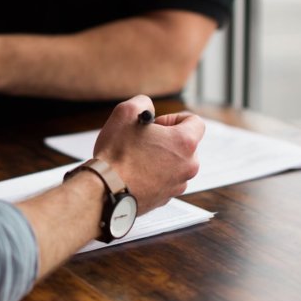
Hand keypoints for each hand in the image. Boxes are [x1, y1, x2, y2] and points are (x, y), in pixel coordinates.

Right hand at [93, 95, 203, 213]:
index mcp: (184, 143)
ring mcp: (178, 184)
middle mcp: (188, 165)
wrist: (105, 190)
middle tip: (143, 141)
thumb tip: (148, 109)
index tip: (157, 125)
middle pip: (185, 145)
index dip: (174, 118)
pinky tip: (134, 173)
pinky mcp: (166, 198)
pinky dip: (153, 175)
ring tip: (136, 159)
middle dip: (166, 140)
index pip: (195, 122)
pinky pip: (165, 181)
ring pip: (175, 164)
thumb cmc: (116, 153)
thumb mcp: (125, 113)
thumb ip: (143, 103)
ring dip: (160, 158)